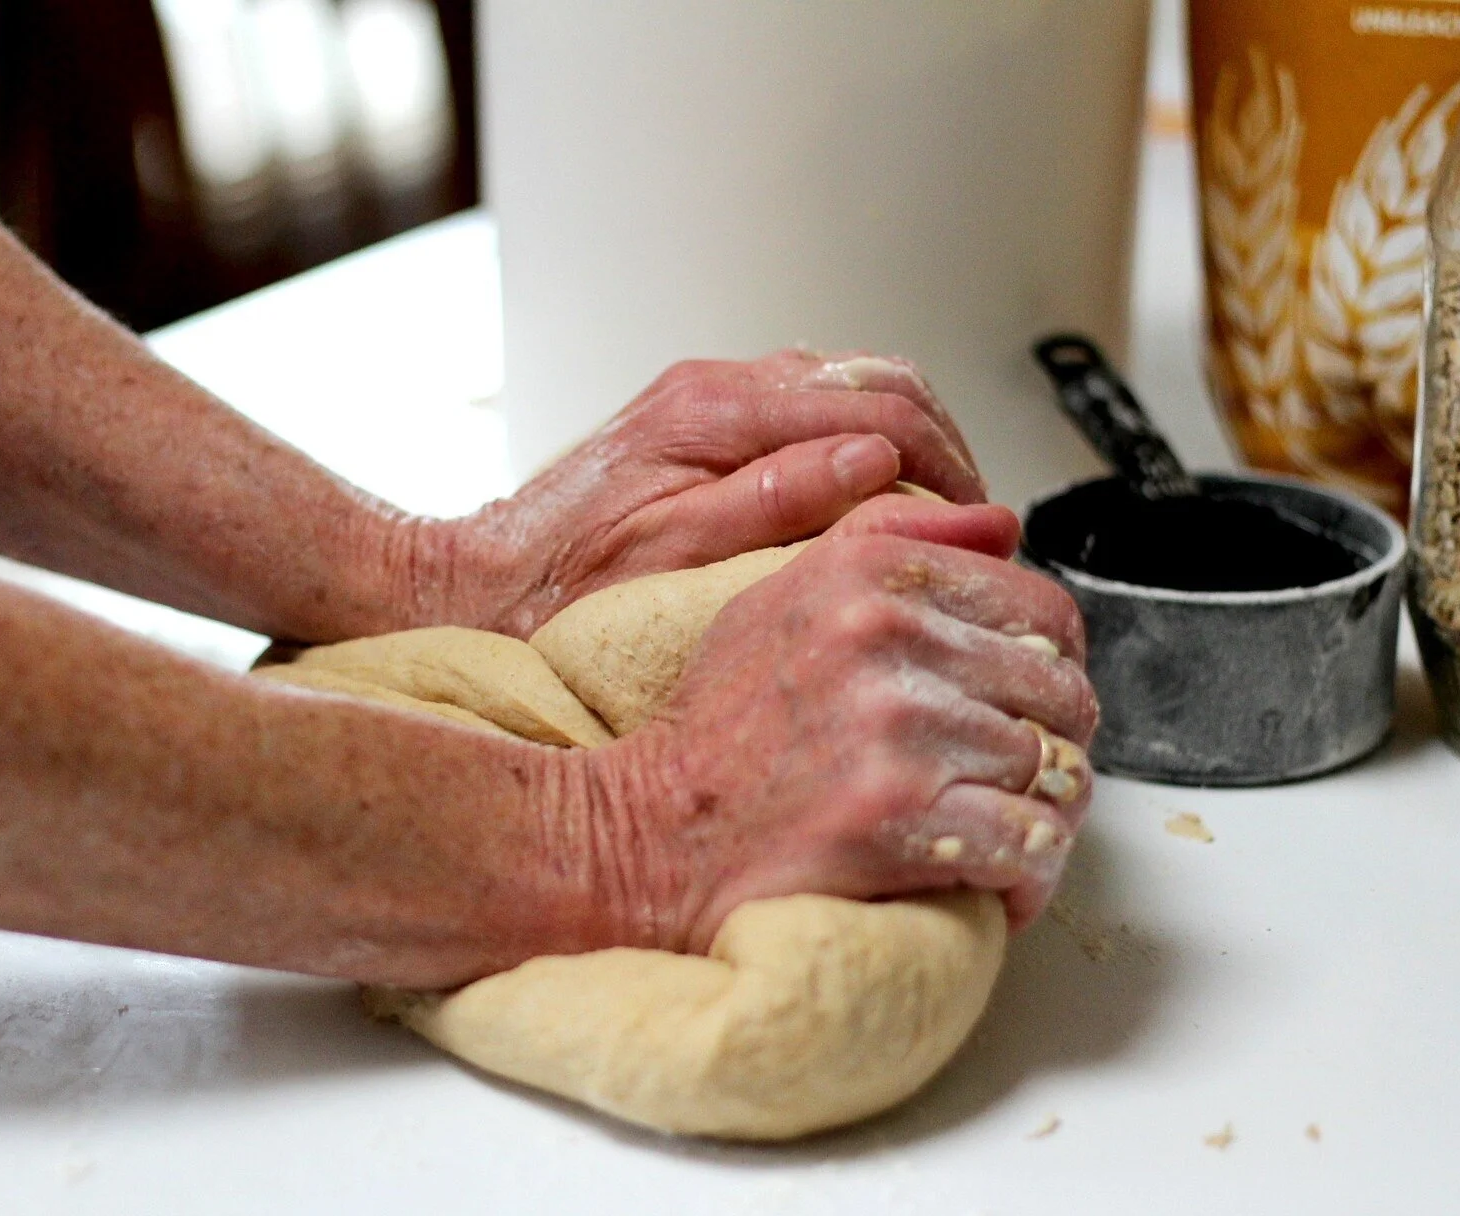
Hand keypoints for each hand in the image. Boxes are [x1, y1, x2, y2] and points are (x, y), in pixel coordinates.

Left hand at [435, 350, 986, 637]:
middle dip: (941, 444)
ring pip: (849, 385)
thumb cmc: (561, 591)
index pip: (880, 409)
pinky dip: (856, 440)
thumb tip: (877, 466)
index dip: (949, 466)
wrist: (480, 583)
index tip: (979, 523)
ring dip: (904, 439)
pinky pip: (808, 406)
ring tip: (929, 510)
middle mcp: (714, 389)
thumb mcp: (678, 562)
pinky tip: (865, 495)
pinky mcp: (700, 417)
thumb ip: (780, 502)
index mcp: (714, 414)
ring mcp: (708, 396)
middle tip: (969, 517)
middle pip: (878, 380)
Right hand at [573, 493, 1096, 950]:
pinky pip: (1030, 843)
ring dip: (1036, 817)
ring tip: (993, 833)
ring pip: (1055, 774)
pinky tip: (994, 883)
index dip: (1051, 669)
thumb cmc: (717, 729)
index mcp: (869, 575)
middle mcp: (886, 637)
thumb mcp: (782, 596)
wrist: (652, 831)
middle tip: (1010, 780)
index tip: (1023, 706)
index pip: (1044, 611)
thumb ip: (889, 542)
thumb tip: (1003, 525)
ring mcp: (897, 730)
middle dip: (1051, 748)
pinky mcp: (900, 818)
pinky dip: (1026, 876)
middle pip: (1063, 695)